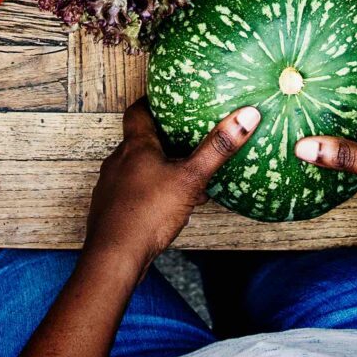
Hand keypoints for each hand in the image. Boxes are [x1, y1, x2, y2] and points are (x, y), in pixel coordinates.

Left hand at [82, 100, 257, 266]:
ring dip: (158, 170)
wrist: (114, 257)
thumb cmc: (148, 213)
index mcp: (135, 146)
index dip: (151, 102)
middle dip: (162, 140)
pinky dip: (150, 193)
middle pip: (139, 141)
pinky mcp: (110, 209)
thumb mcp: (190, 178)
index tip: (166, 98)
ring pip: (137, 169)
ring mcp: (110, 186)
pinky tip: (168, 208)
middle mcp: (118, 161)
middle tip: (185, 139)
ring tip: (184, 177)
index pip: (138, 111)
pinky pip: (132, 192)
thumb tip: (246, 116)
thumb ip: (217, 148)